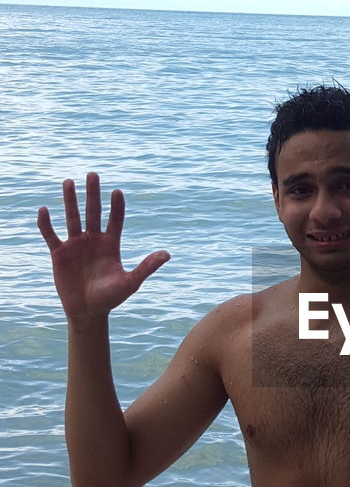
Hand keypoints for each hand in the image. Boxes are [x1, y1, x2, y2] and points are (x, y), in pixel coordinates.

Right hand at [37, 173, 169, 326]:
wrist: (87, 311)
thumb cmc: (111, 298)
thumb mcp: (131, 282)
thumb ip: (147, 267)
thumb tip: (167, 254)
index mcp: (111, 244)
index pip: (115, 219)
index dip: (116, 206)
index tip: (117, 191)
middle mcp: (93, 240)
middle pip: (93, 212)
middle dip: (93, 194)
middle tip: (93, 174)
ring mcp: (76, 245)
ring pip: (72, 218)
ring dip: (70, 200)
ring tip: (68, 182)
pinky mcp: (59, 253)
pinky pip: (51, 235)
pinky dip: (47, 224)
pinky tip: (44, 210)